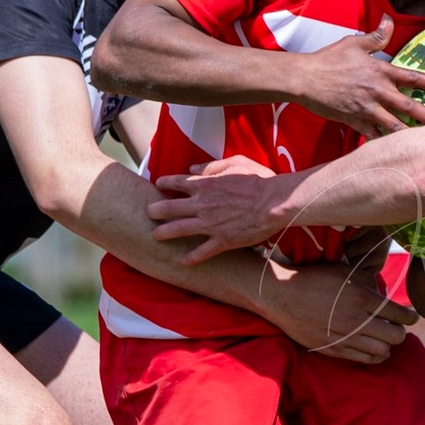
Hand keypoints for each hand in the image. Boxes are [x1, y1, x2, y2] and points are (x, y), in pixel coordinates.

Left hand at [149, 156, 288, 260]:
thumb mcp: (235, 163)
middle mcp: (202, 204)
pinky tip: (183, 261)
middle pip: (170, 207)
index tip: (158, 185)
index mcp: (205, 184)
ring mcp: (210, 224)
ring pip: (179, 229)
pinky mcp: (222, 241)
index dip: (165, 183)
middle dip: (156, 210)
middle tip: (148, 212)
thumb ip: (211, 166)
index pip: (177, 182)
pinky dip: (191, 257)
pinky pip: (202, 251)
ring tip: (155, 236)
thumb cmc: (259, 180)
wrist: (275, 203)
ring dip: (165, 232)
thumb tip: (192, 168)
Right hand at [261, 261, 417, 363]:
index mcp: (361, 298)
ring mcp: (345, 337)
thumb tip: (385, 295)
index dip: (411, 316)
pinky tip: (376, 348)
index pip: (399, 314)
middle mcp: (356, 320)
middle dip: (401, 331)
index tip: (411, 315)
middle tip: (398, 326)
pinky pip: (364, 359)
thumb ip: (369, 282)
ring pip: (382, 351)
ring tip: (386, 338)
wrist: (283, 296)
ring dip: (389, 345)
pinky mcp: (334, 349)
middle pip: (395, 336)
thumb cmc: (315, 279)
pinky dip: (376, 356)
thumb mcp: (345, 272)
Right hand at [296, 15, 424, 136]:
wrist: (304, 78)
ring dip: (412, 134)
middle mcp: (377, 91)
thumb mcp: (354, 43)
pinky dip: (385, 144)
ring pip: (394, 126)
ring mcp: (366, 108)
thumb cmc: (328, 59)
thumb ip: (376, 36)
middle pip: (409, 106)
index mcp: (380, 71)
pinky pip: (373, 137)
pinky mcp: (354, 121)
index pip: (412, 77)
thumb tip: (389, 20)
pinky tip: (397, 152)